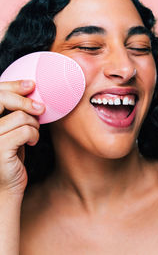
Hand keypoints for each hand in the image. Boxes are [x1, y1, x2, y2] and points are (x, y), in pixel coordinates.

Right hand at [0, 80, 44, 195]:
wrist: (6, 186)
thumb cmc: (10, 155)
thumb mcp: (10, 128)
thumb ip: (13, 111)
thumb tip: (29, 88)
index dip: (13, 85)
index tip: (31, 85)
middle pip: (3, 98)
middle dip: (26, 102)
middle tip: (40, 109)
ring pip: (20, 116)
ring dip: (34, 125)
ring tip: (33, 134)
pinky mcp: (0, 148)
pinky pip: (26, 131)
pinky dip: (34, 135)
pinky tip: (32, 143)